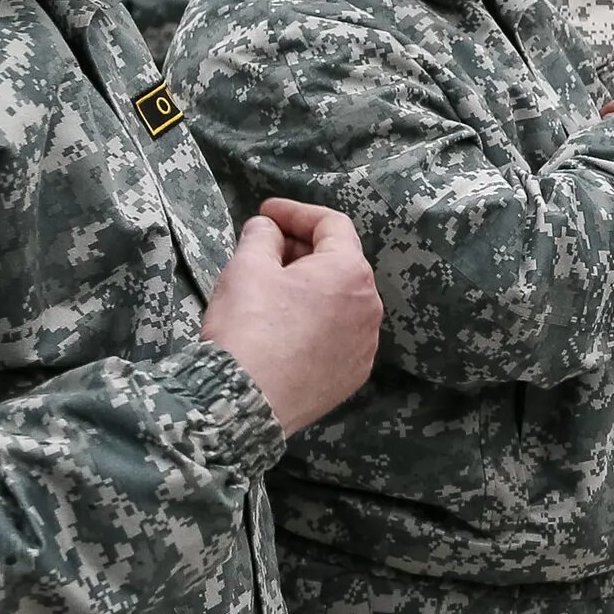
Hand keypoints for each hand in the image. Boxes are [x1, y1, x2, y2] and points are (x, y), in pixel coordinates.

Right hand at [200, 199, 381, 435]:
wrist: (244, 402)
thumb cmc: (248, 327)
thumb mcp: (247, 268)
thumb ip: (262, 237)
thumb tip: (268, 228)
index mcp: (350, 273)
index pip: (331, 225)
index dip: (295, 212)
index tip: (266, 212)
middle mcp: (370, 307)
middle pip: (338, 263)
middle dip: (301, 250)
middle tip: (262, 249)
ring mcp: (365, 345)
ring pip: (339, 302)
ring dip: (309, 288)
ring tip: (270, 290)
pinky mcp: (353, 375)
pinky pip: (337, 335)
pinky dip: (316, 322)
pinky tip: (285, 327)